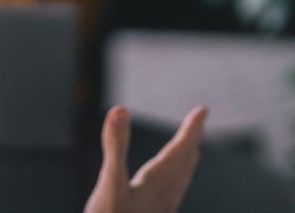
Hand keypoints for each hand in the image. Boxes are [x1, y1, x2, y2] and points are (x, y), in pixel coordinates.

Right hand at [84, 106, 207, 212]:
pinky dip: (175, 184)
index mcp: (155, 182)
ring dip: (186, 163)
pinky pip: (171, 197)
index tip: (203, 110)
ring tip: (192, 152)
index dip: (191, 128)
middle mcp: (162, 196)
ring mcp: (158, 210)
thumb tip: (120, 109)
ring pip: (180, 183)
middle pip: (184, 164)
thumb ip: (115, 146)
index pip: (179, 150)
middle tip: (199, 121)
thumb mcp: (109, 183)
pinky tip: (169, 191)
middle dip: (191, 140)